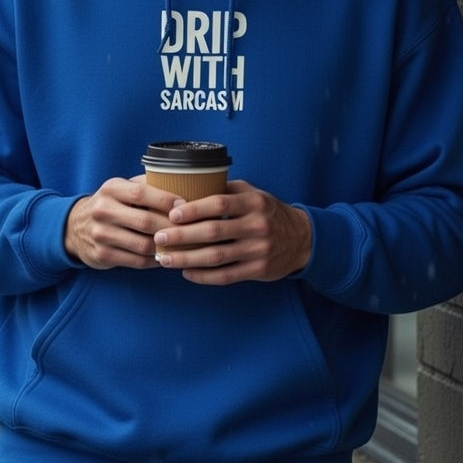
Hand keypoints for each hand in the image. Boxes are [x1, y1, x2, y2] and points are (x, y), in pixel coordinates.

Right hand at [65, 177, 180, 270]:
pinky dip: (155, 260)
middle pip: (145, 222)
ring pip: (143, 245)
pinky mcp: (102, 255)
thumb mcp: (120, 188)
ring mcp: (101, 235)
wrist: (74, 228)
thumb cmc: (110, 205)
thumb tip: (179, 182)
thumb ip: (145, 185)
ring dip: (166, 246)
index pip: (141, 193)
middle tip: (191, 229)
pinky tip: (165, 256)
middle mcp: (103, 210)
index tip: (185, 205)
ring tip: (181, 244)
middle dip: (171, 227)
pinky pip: (137, 261)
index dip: (165, 200)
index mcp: (111, 189)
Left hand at [152, 180, 312, 284]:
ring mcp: (259, 250)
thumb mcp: (254, 194)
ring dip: (187, 259)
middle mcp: (257, 225)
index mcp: (254, 202)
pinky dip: (203, 276)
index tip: (171, 214)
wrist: (302, 239)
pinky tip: (186, 273)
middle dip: (182, 236)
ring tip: (165, 259)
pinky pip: (226, 276)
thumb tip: (191, 186)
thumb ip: (227, 191)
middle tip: (159, 237)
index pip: (219, 204)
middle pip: (213, 232)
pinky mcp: (258, 270)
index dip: (193, 209)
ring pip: (217, 257)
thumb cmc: (268, 212)